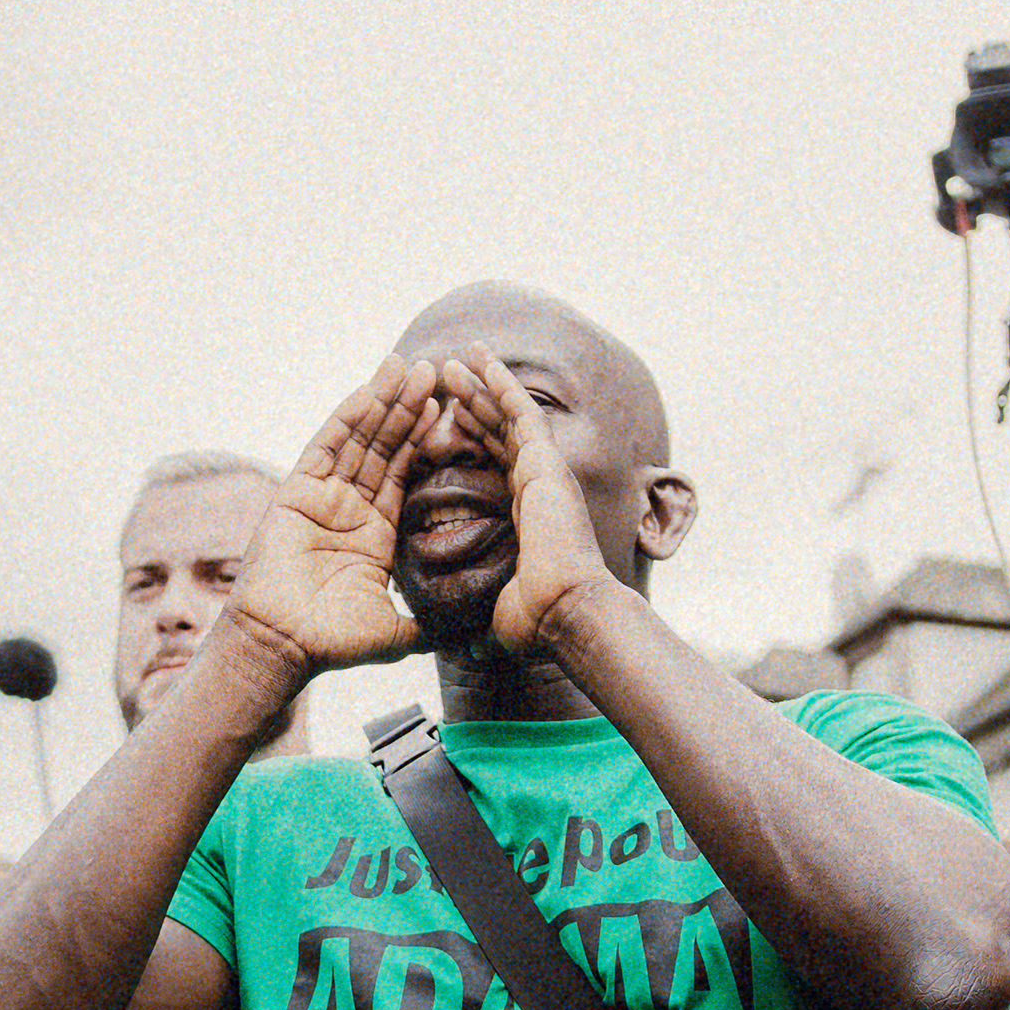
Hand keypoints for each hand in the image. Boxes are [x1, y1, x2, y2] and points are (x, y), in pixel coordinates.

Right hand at [223, 357, 437, 680]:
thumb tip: (465, 636)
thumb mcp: (395, 632)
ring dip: (383, 402)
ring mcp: (322, 496)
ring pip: (358, 439)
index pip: (404, 474)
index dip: (423, 440)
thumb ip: (427, 625)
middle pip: (384, 446)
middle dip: (407, 409)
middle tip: (435, 371)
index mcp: (375, 533)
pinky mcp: (297, 491)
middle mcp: (349, 508)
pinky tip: (370, 392)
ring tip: (410, 367)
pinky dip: (348, 417)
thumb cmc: (332, 642)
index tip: (447, 408)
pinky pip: (327, 446)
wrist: (284, 646)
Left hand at [445, 347, 621, 651]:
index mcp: (528, 513)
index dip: (472, 441)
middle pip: (498, 433)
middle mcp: (538, 486)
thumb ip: (485, 616)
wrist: (565, 612)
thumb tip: (470, 651)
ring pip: (505, 414)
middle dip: (471, 404)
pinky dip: (498, 382)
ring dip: (478, 385)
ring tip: (451, 360)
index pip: (495, 466)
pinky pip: (518, 410)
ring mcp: (544, 470)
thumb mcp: (500, 611)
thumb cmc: (538, 619)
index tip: (447, 424)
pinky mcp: (546, 461)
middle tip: (444, 379)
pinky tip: (477, 358)